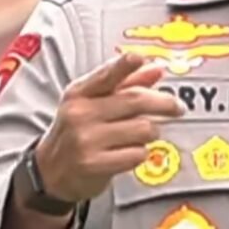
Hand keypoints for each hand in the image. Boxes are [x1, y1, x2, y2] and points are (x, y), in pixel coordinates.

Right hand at [34, 53, 184, 202]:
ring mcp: (86, 140)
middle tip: (177, 107)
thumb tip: (155, 69)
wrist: (51, 171)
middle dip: (164, 103)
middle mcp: (80, 113)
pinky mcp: (94, 164)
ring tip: (142, 134)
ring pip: (143, 129)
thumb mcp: (93, 102)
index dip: (123, 66)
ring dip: (151, 132)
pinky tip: (130, 152)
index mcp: (80, 93)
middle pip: (135, 101)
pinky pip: (137, 154)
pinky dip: (140, 153)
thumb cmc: (78, 131)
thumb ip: (126, 84)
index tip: (138, 58)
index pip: (105, 75)